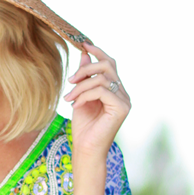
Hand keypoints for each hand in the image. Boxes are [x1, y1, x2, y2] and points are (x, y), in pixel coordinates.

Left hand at [63, 43, 130, 160]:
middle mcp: (123, 93)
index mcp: (115, 90)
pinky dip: (85, 95)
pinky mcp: (121, 108)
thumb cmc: (83, 127)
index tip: (83, 45)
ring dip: (81, 86)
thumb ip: (85, 77)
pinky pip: (101, 91)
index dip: (97, 52)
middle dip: (86, 69)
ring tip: (69, 98)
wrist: (86, 149)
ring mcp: (124, 100)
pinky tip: (76, 105)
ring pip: (102, 78)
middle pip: (108, 66)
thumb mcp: (80, 97)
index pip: (110, 64)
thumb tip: (84, 54)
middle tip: (70, 80)